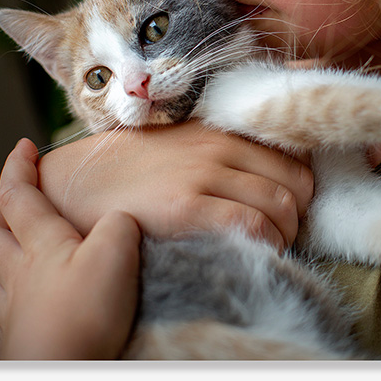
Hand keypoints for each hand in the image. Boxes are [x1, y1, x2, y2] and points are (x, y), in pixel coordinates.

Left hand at [0, 138, 142, 359]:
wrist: (64, 369)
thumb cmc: (87, 313)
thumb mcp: (117, 252)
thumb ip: (117, 224)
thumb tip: (118, 219)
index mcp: (41, 243)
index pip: (19, 195)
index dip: (17, 167)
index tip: (22, 145)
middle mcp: (19, 269)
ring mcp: (12, 303)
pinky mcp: (16, 333)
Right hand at [37, 121, 313, 249]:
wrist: (78, 182)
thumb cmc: (134, 165)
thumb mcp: (184, 136)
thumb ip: (224, 139)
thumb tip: (276, 132)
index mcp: (221, 128)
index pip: (293, 152)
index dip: (302, 184)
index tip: (292, 202)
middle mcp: (218, 146)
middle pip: (296, 182)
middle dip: (300, 213)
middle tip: (283, 231)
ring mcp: (203, 175)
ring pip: (281, 206)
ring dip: (286, 235)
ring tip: (269, 247)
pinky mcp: (186, 207)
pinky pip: (251, 226)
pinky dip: (265, 244)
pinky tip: (253, 252)